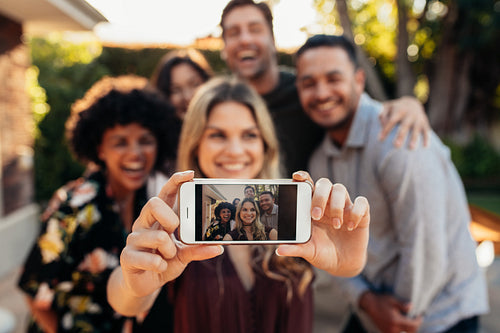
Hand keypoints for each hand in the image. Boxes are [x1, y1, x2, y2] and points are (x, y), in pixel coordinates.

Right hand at [119, 171, 222, 297]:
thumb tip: (219, 247)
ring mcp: (133, 239)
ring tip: (168, 257)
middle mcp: (144, 223)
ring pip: (157, 236)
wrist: (146, 283)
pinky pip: (148, 259)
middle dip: (170, 217)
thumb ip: (198, 249)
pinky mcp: (127, 256)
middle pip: (153, 203)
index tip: (190, 174)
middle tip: (175, 230)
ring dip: (169, 250)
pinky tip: (159, 267)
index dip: (176, 181)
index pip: (165, 193)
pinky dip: (159, 265)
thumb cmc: (165, 261)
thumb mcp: (184, 254)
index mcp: (158, 218)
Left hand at [277, 171, 369, 276]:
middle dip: (319, 196)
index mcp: (312, 207)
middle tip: (316, 215)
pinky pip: (362, 202)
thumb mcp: (308, 251)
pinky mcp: (361, 214)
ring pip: (340, 188)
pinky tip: (351, 227)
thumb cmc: (322, 253)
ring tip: (336, 225)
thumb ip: (295, 248)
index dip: (303, 177)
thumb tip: (278, 250)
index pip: (307, 184)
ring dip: (337, 205)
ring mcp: (345, 207)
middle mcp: (328, 203)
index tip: (297, 177)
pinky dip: (356, 212)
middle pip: (324, 183)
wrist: (342, 265)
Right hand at [360, 291, 422, 332]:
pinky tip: (402, 324)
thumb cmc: (381, 301)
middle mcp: (393, 328)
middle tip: (416, 319)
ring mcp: (388, 331)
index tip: (420, 316)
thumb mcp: (393, 300)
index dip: (418, 321)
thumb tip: (412, 307)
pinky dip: (401, 330)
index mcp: (396, 321)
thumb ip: (403, 305)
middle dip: (415, 326)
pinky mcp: (385, 331)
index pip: (413, 325)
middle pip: (410, 332)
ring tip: (410, 322)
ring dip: (408, 329)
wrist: (369, 304)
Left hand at [379, 96, 429, 148]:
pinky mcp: (424, 122)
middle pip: (404, 125)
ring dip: (414, 138)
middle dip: (401, 136)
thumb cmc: (395, 109)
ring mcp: (418, 118)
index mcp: (399, 110)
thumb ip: (382, 114)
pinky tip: (425, 147)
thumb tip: (382, 124)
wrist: (412, 103)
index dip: (386, 130)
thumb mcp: (387, 107)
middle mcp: (409, 114)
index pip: (391, 121)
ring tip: (411, 148)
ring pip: (416, 129)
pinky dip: (426, 138)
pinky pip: (426, 131)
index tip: (380, 139)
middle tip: (396, 146)